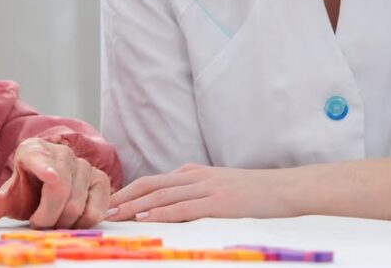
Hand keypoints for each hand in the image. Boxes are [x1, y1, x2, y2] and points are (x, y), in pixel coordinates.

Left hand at [0, 138, 111, 228]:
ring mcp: (84, 164)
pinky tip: (74, 217)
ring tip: (55, 218)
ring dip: (64, 221)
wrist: (50, 187)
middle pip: (60, 191)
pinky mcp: (102, 179)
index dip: (45, 169)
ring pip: (78, 204)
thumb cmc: (28, 191)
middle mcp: (62, 152)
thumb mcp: (7, 199)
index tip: (50, 179)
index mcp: (32, 151)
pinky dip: (85, 221)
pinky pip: (97, 208)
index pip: (39, 159)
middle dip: (47, 216)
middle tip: (40, 221)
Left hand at [106, 163, 297, 221]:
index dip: (129, 191)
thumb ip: (195, 192)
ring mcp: (207, 188)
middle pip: (150, 185)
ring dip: (135, 205)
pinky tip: (146, 217)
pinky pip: (183, 207)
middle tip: (102, 209)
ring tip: (115, 215)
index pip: (153, 181)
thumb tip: (170, 204)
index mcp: (193, 173)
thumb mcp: (219, 187)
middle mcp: (195, 177)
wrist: (287, 189)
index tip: (109, 202)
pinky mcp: (218, 202)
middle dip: (124, 197)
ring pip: (161, 195)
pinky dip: (161, 211)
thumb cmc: (255, 194)